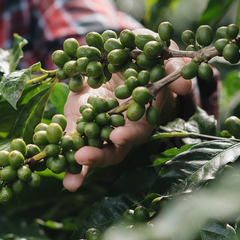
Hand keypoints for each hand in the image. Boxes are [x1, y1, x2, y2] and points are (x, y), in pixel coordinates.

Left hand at [62, 37, 191, 191]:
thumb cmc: (148, 60)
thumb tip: (184, 84)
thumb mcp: (161, 58)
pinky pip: (71, 143)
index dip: (129, 134)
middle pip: (113, 150)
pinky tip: (55, 171)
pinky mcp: (79, 124)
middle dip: (100, 156)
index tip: (118, 136)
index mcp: (143, 116)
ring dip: (80, 167)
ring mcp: (99, 131)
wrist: (121, 58)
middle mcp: (122, 130)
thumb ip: (173, 68)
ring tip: (69, 181)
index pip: (138, 130)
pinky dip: (63, 158)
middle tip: (84, 157)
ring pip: (92, 154)